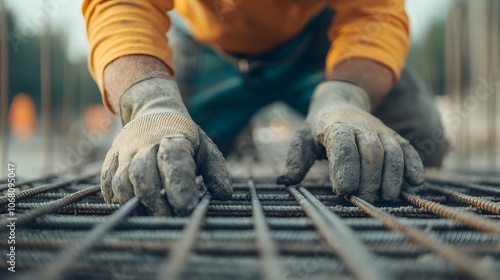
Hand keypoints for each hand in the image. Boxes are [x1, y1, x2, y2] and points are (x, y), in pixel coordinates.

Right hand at [101, 78, 231, 214]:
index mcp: (173, 138)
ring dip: (135, 204)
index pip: (174, 161)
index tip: (187, 208)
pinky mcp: (111, 159)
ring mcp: (125, 151)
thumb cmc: (184, 137)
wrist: (154, 112)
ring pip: (122, 181)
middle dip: (155, 202)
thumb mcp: (205, 148)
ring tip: (151, 215)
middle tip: (170, 217)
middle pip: (143, 174)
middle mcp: (145, 144)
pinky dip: (116, 200)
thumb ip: (215, 171)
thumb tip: (224, 195)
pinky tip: (131, 208)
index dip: (179, 185)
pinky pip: (107, 183)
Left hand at [277, 81, 423, 202]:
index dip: (345, 168)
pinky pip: (408, 150)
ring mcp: (380, 131)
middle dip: (369, 178)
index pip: (343, 146)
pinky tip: (415, 183)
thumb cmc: (317, 129)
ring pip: (392, 151)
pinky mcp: (394, 138)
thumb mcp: (301, 141)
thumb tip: (284, 181)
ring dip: (393, 176)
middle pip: (371, 152)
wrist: (339, 104)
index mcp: (335, 127)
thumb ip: (296, 161)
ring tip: (388, 198)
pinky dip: (414, 165)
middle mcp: (362, 127)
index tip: (342, 191)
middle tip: (364, 200)